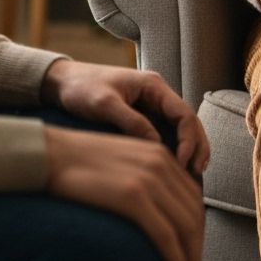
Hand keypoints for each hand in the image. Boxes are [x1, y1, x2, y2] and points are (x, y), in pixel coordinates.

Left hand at [40, 59, 209, 176]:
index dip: (189, 140)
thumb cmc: (81, 89)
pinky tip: (174, 171)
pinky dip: (175, 151)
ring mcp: (153, 106)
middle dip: (197, 148)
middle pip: (190, 122)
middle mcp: (158, 94)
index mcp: (153, 85)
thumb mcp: (104, 104)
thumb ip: (131, 122)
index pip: (184, 113)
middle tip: (196, 176)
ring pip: (182, 130)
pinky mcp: (144, 117)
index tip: (183, 164)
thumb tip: (158, 146)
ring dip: (190, 151)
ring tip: (191, 177)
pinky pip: (168, 134)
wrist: (63, 82)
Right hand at [44, 125, 203, 260]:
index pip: (193, 197)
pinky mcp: (133, 197)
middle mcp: (160, 163)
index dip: (198, 228)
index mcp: (159, 153)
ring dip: (191, 258)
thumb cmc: (80, 162)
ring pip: (185, 227)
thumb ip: (146, 176)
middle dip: (197, 247)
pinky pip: (166, 236)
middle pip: (194, 213)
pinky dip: (176, 260)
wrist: (53, 154)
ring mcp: (148, 179)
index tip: (193, 248)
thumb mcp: (123, 159)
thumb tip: (159, 210)